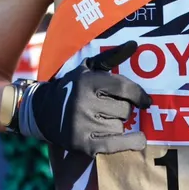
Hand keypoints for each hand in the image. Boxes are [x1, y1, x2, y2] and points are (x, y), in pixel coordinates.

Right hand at [21, 41, 151, 156]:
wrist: (43, 111)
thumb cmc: (72, 87)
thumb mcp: (88, 68)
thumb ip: (112, 57)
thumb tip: (134, 44)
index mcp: (86, 82)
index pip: (123, 89)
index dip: (139, 95)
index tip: (145, 101)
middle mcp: (84, 103)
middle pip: (125, 110)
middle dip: (124, 109)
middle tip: (113, 108)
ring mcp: (83, 125)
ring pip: (120, 127)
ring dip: (118, 124)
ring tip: (103, 120)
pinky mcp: (84, 144)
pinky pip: (116, 144)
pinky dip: (130, 142)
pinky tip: (138, 138)